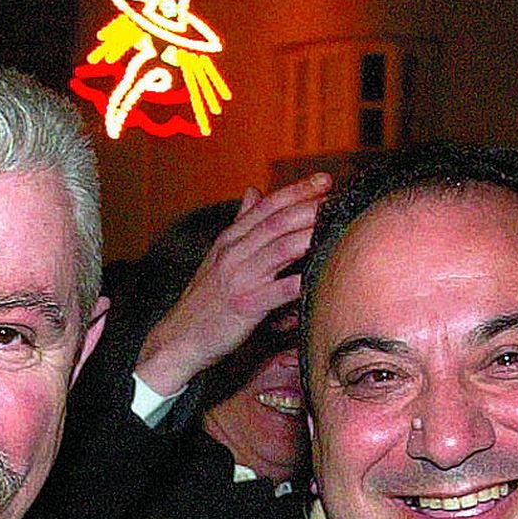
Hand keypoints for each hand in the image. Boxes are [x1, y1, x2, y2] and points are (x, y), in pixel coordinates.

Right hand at [135, 174, 329, 397]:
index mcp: (229, 240)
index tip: (324, 180)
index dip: (297, 190)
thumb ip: (239, 224)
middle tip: (339, 198)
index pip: (266, 206)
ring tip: (336, 226)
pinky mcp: (245, 305)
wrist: (179, 338)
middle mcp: (234, 254)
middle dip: (310, 206)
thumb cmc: (204, 301)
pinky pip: (280, 290)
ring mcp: (239, 278)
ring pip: (282, 248)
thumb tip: (254, 191)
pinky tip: (321, 273)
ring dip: (311, 234)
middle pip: (278, 222)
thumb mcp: (218, 256)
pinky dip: (302, 280)